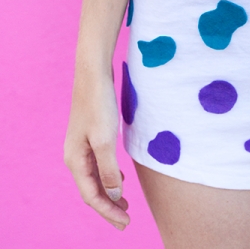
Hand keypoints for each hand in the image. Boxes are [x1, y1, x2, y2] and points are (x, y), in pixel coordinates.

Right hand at [64, 73, 129, 229]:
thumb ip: (108, 168)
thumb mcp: (105, 139)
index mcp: (75, 160)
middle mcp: (75, 156)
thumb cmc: (99, 104)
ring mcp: (81, 146)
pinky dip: (109, 176)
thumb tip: (113, 193)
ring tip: (124, 205)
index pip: (92, 195)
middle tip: (126, 221)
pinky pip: (98, 165)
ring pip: (95, 178)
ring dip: (109, 193)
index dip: (108, 211)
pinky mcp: (90, 136)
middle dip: (108, 207)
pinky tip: (119, 177)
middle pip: (92, 190)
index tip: (126, 222)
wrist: (93, 74)